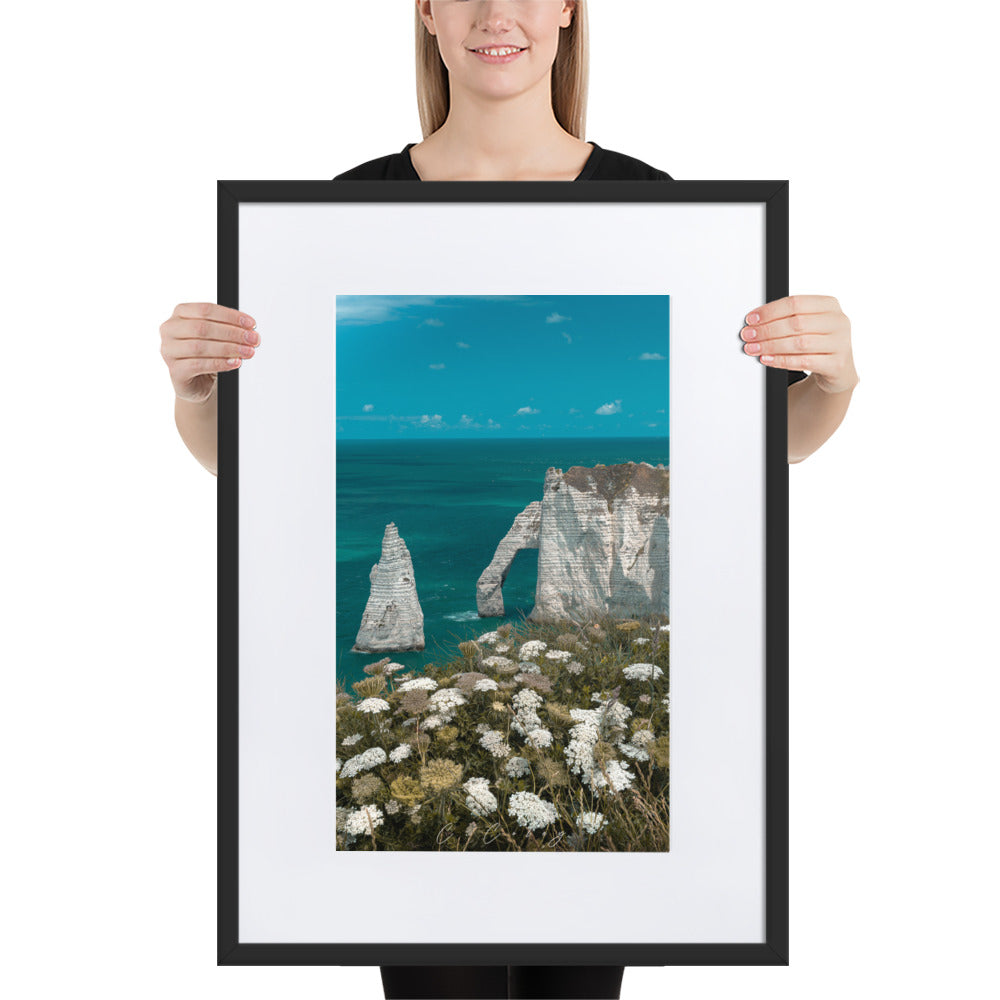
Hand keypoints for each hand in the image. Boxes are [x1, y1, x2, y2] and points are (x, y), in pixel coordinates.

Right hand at [159, 303, 259, 402]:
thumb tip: (249, 331)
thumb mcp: (216, 337)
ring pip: (200, 347)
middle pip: (203, 327)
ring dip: (229, 349)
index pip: (206, 310)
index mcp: (180, 314)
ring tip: (248, 352)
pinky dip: (220, 363)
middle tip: (252, 339)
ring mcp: (169, 350)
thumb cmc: (205, 355)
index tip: (251, 324)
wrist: (197, 382)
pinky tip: (235, 362)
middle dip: (232, 333)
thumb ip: (227, 329)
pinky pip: (198, 365)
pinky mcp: (174, 370)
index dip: (230, 316)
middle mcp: (170, 330)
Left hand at [740, 294, 857, 393]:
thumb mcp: (808, 325)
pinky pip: (804, 362)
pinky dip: (781, 360)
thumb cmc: (818, 343)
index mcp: (830, 305)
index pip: (795, 303)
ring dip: (771, 346)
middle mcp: (838, 321)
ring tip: (753, 348)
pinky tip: (767, 359)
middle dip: (767, 330)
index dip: (770, 311)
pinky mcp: (836, 364)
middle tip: (748, 335)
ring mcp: (840, 343)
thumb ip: (787, 319)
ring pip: (799, 343)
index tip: (751, 319)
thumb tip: (755, 322)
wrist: (838, 369)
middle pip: (796, 323)